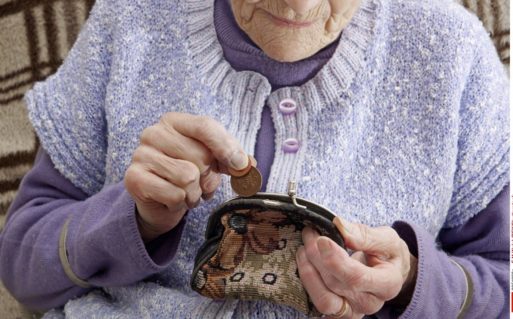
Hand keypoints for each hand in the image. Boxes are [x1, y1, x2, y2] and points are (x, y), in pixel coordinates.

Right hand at [124, 112, 247, 241]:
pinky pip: (174, 194)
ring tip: (187, 193)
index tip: (240, 165)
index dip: (226, 147)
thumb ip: (232, 159)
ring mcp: (141, 154)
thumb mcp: (213, 162)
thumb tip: (248, 164)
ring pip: (188, 177)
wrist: (160, 201)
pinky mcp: (134, 178)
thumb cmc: (188, 174)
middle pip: (200, 155)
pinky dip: (180, 203)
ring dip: (194, 193)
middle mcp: (154, 133)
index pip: (205, 126)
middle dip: (208, 177)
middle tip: (202, 184)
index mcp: (175, 121)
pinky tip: (172, 200)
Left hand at [296, 217, 417, 317]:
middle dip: (317, 256)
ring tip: (304, 248)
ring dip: (308, 272)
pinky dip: (307, 283)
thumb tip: (339, 225)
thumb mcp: (386, 239)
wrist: (388, 273)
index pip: (357, 277)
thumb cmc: (388, 254)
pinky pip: (317, 304)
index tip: (321, 240)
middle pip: (336, 284)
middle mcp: (370, 303)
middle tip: (310, 233)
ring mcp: (353, 311)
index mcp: (387, 284)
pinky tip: (305, 263)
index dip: (335, 260)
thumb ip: (364, 235)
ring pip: (324, 300)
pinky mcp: (338, 313)